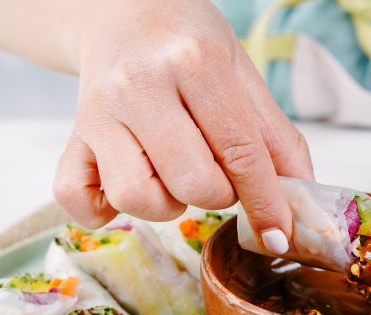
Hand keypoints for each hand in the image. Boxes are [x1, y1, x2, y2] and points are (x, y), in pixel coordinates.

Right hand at [52, 0, 312, 253]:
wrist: (120, 11)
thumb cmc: (186, 43)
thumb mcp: (241, 72)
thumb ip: (275, 135)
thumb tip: (299, 198)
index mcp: (193, 61)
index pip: (240, 151)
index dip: (266, 203)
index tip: (278, 236)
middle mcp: (137, 85)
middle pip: (192, 183)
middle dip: (219, 194)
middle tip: (217, 172)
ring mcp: (96, 114)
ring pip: (136, 199)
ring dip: (166, 203)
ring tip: (172, 172)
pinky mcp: (72, 137)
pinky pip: (77, 200)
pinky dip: (104, 210)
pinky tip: (128, 183)